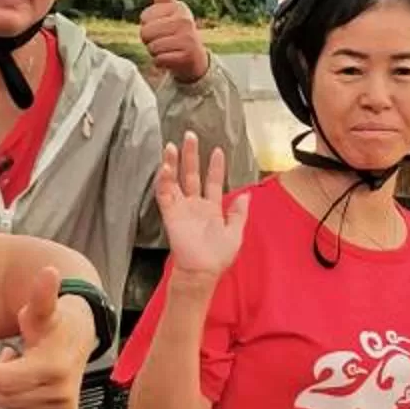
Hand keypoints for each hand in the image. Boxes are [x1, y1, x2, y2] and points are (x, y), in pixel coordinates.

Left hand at [0, 267, 96, 408]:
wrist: (80, 335)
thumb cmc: (54, 321)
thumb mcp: (42, 308)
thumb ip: (41, 294)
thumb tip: (49, 271)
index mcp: (54, 367)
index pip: (5, 383)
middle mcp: (62, 391)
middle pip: (6, 397)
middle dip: (0, 378)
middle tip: (10, 356)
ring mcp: (64, 404)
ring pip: (13, 408)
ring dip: (10, 389)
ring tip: (22, 366)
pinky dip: (20, 401)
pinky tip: (29, 381)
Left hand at [138, 0, 209, 82]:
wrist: (195, 59)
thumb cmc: (177, 31)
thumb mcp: (170, 9)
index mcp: (178, 7)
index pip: (145, 18)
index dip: (148, 26)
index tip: (162, 27)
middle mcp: (185, 20)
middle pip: (146, 32)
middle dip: (149, 41)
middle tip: (164, 41)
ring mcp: (188, 38)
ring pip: (152, 47)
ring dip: (155, 52)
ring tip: (168, 49)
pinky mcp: (187, 55)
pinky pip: (159, 60)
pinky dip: (161, 63)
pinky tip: (172, 59)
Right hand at [154, 132, 249, 285]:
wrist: (202, 271)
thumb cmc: (217, 257)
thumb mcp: (236, 232)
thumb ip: (239, 212)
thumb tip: (245, 195)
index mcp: (211, 209)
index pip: (212, 182)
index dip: (215, 167)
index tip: (218, 151)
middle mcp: (194, 205)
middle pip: (191, 175)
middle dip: (190, 156)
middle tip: (190, 137)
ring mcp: (181, 208)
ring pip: (175, 180)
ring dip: (173, 163)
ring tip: (172, 146)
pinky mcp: (170, 214)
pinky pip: (164, 194)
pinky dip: (164, 180)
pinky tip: (165, 166)